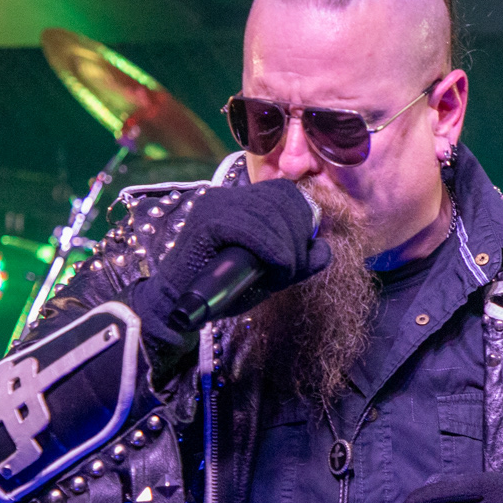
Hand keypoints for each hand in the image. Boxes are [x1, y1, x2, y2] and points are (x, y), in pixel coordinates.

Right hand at [151, 180, 328, 307]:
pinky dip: (273, 252)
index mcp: (238, 202)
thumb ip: (295, 260)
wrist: (179, 309)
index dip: (300, 221)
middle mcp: (225, 197)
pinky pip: (254, 230)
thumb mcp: (267, 274)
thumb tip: (324, 248)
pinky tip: (274, 272)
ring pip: (271, 216)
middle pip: (282, 200)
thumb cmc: (220, 293)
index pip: (283, 192)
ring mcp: (214, 206)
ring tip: (282, 275)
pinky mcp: (208, 222)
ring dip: (288, 250)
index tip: (298, 254)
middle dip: (298, 237)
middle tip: (292, 270)